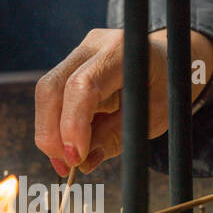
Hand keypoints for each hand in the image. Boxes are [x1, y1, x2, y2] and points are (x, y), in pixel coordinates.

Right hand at [34, 28, 212, 175]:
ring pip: (46, 94)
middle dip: (51, 133)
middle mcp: (93, 46)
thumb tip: (83, 162)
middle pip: (51, 88)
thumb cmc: (163, 89)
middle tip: (65, 166)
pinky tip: (71, 146)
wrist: (166, 61)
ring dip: (50, 134)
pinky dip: (56, 127)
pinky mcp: (70, 66)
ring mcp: (78, 53)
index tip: (76, 159)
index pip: (83, 86)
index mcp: (121, 52)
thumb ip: (117, 137)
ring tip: (68, 162)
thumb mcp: (151, 117)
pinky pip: (52, 99)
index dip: (72, 125)